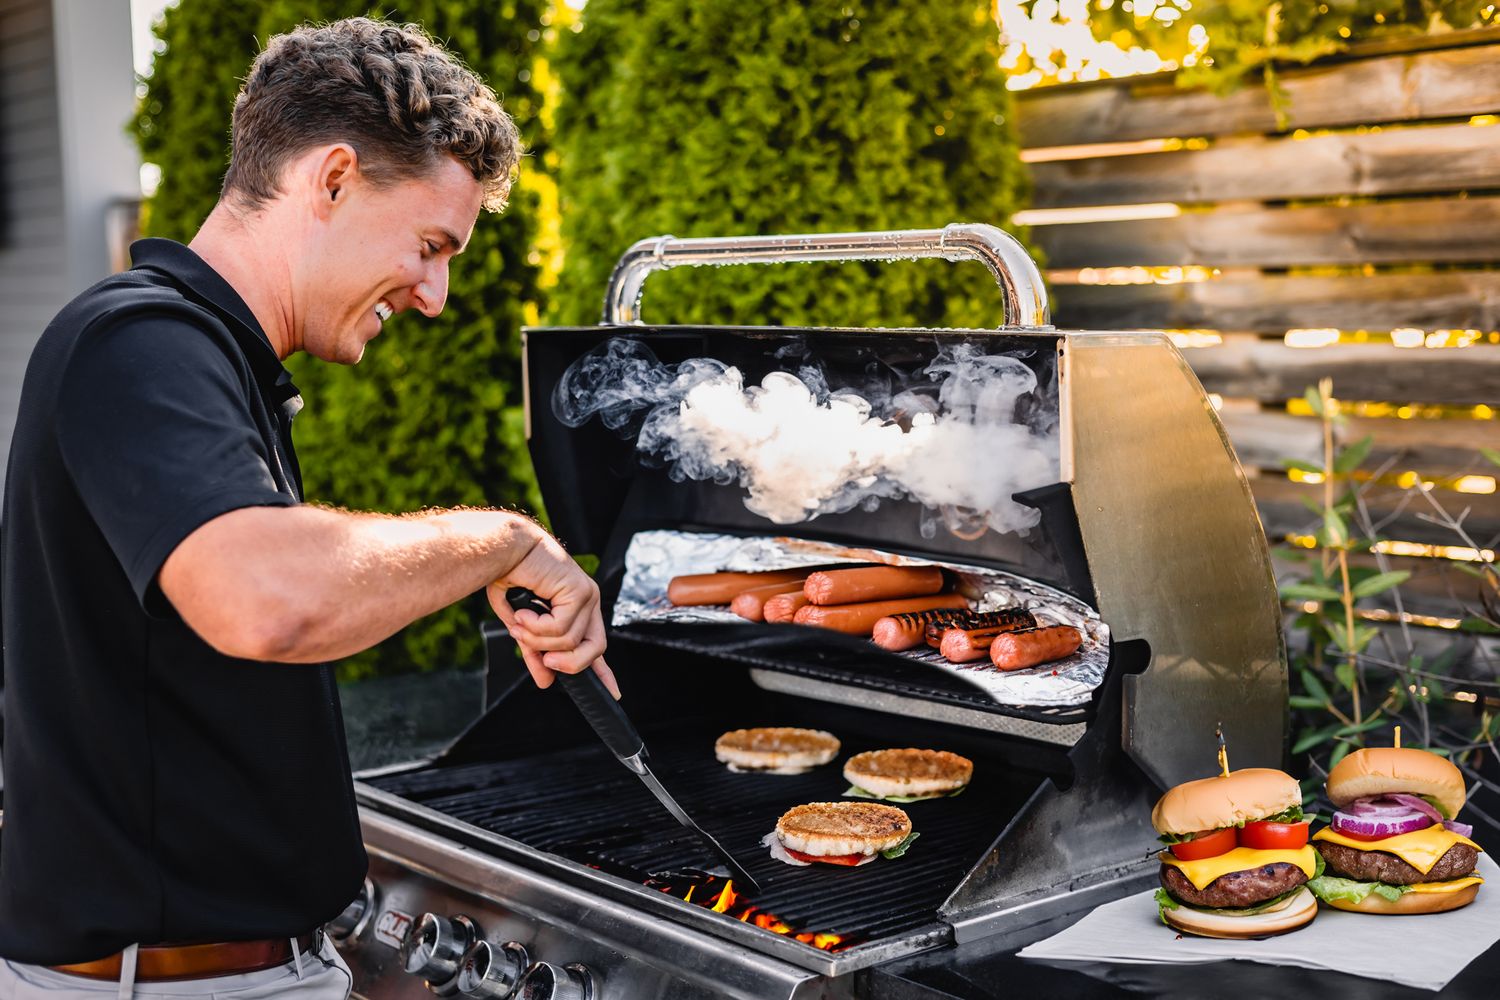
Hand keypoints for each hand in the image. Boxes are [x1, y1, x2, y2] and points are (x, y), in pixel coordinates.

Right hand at [486, 529, 617, 697]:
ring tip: (519, 623)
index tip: (614, 693)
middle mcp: (587, 602)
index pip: (595, 645)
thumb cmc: (510, 577)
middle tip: (545, 661)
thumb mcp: (522, 624)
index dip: (604, 671)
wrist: (504, 549)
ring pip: (570, 642)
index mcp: (577, 609)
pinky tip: (523, 613)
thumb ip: (536, 651)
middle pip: (595, 649)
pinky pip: (561, 628)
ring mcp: (587, 595)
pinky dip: (537, 627)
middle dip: (569, 663)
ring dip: (538, 640)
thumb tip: (545, 681)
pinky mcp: (579, 590)